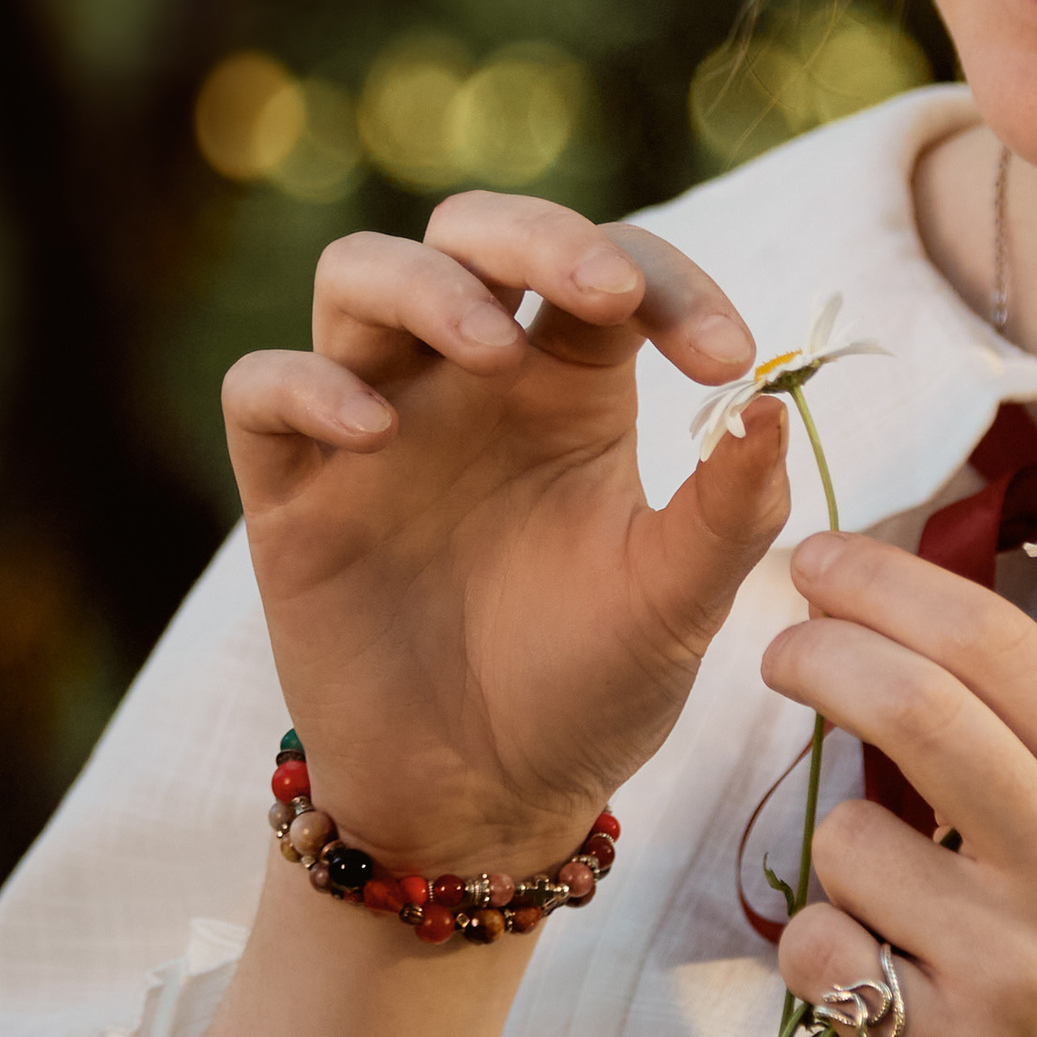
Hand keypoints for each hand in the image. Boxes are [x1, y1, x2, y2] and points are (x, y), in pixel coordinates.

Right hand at [222, 194, 788, 877]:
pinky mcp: (292, 490)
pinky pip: (260, 388)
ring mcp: (374, 422)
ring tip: (493, 352)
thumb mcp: (677, 604)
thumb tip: (777, 403)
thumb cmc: (586, 690)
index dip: (669, 283)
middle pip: (474, 229)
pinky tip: (373, 430)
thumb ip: (731, 508)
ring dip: (427, 285)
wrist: (482, 807)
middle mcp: (468, 380)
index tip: (730, 359)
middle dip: (537, 234)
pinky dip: (306, 384)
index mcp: (571, 386)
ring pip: (360, 271)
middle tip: (605, 293)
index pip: (609, 270)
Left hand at [763, 534, 1036, 1036]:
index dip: (887, 585)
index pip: (992, 643)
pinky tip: (878, 982)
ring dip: (836, 849)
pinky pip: (818, 946)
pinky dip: (818, 947)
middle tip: (779, 649)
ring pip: (848, 836)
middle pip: (919, 707)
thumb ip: (1026, 731)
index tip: (817, 560)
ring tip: (892, 904)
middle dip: (823, 654)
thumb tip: (884, 599)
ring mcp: (1019, 968)